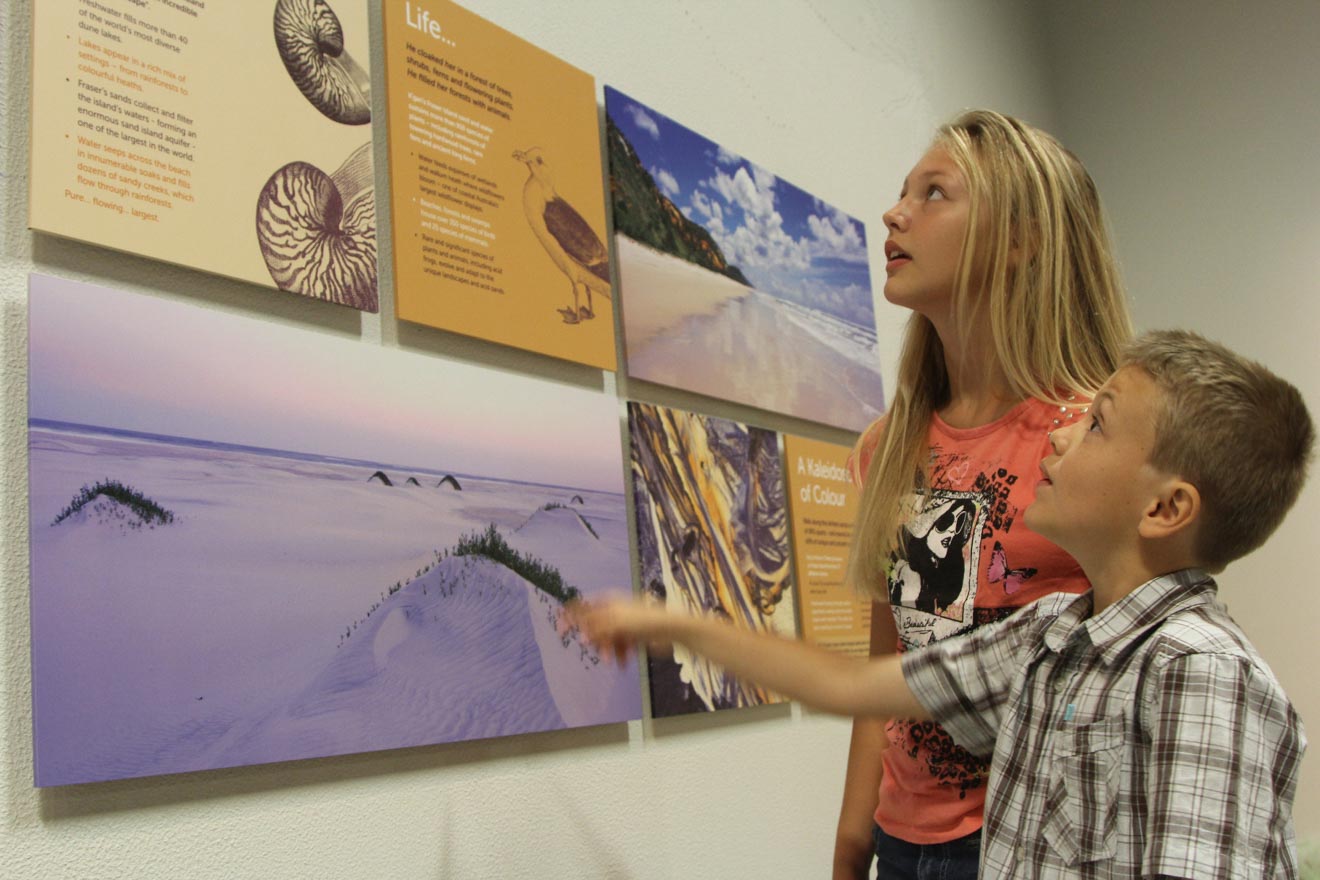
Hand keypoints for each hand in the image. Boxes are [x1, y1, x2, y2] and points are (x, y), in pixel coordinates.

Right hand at [562, 596, 677, 664]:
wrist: (670, 629)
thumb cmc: (644, 620)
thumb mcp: (616, 623)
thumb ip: (596, 629)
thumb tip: (580, 637)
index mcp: (608, 601)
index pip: (583, 606)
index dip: (569, 616)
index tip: (559, 630)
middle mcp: (614, 610)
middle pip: (594, 627)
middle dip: (596, 641)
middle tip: (602, 654)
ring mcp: (623, 624)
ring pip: (606, 640)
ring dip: (608, 651)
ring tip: (613, 661)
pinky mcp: (632, 636)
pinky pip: (618, 647)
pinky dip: (619, 655)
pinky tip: (623, 664)